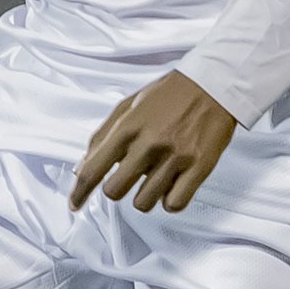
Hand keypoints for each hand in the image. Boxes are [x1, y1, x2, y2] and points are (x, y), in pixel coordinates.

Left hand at [71, 70, 238, 212]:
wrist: (214, 85)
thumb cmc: (169, 95)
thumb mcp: (128, 106)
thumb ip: (102, 137)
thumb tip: (81, 168)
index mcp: (128, 127)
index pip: (93, 169)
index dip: (79, 192)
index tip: (75, 204)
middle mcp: (150, 143)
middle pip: (115, 191)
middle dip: (116, 189)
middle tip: (127, 178)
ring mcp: (175, 157)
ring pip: (144, 202)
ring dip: (144, 195)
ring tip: (154, 178)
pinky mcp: (199, 168)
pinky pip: (174, 204)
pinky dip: (169, 200)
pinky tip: (171, 185)